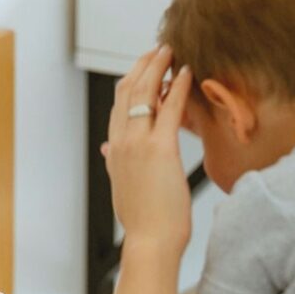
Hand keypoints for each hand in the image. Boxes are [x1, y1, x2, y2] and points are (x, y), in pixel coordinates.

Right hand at [102, 45, 193, 254]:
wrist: (149, 243)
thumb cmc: (144, 222)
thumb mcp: (122, 188)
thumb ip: (115, 164)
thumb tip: (107, 150)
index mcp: (114, 151)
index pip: (118, 106)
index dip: (131, 81)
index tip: (144, 68)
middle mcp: (121, 143)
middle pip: (127, 91)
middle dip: (142, 65)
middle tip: (159, 50)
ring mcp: (138, 144)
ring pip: (144, 93)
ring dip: (158, 67)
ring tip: (171, 52)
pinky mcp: (160, 150)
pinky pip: (170, 109)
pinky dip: (178, 87)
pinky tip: (187, 73)